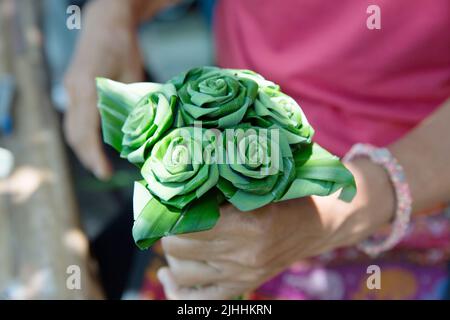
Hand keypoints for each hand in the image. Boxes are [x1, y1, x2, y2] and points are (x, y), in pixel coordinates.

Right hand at [63, 0, 143, 178]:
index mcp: (88, 87)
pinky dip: (82, 133)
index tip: (105, 173)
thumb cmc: (124, 45)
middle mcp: (73, 90)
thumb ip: (134, 104)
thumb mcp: (134, 75)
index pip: (86, 131)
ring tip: (99, 163)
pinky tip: (96, 142)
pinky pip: (73, 117)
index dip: (94, 155)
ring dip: (83, 147)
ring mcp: (69, 88)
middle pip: (74, 133)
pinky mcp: (72, 87)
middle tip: (104, 173)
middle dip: (87, 156)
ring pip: (70, 127)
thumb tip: (144, 134)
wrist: (105, 22)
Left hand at [158, 159, 394, 298]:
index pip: (186, 225)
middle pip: (178, 250)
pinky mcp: (245, 286)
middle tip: (169, 217)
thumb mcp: (260, 181)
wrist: (321, 223)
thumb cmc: (290, 194)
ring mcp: (243, 274)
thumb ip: (223, 182)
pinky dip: (179, 289)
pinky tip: (170, 276)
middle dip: (167, 232)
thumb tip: (181, 179)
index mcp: (247, 223)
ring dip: (171, 257)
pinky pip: (200, 300)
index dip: (167, 213)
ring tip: (174, 240)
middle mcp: (243, 254)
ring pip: (182, 275)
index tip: (162, 200)